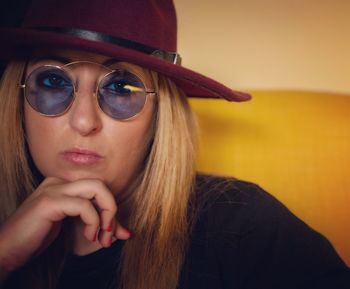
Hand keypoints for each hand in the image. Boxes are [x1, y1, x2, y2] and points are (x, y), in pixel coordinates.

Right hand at [0, 177, 129, 272]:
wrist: (7, 251)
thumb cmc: (38, 239)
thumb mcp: (75, 229)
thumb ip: (100, 227)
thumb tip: (127, 233)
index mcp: (63, 185)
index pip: (99, 190)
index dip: (112, 212)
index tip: (118, 233)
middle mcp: (58, 181)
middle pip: (101, 185)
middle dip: (112, 211)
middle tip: (110, 235)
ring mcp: (53, 189)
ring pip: (97, 188)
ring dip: (107, 215)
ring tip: (101, 236)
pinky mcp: (49, 202)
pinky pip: (84, 205)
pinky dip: (93, 221)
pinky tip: (88, 235)